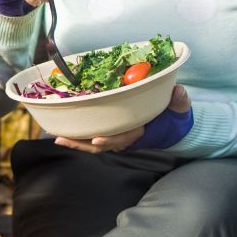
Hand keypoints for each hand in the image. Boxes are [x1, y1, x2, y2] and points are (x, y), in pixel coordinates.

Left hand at [54, 84, 191, 152]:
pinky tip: (61, 132)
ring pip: (93, 144)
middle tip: (63, 139)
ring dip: (75, 141)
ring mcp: (117, 137)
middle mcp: (126, 137)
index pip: (124, 137)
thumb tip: (178, 92)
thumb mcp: (179, 107)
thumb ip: (179, 100)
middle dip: (82, 143)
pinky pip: (92, 137)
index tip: (97, 140)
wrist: (172, 125)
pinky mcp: (111, 132)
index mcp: (141, 132)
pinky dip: (78, 136)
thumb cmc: (173, 115)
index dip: (111, 140)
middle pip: (101, 145)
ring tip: (56, 136)